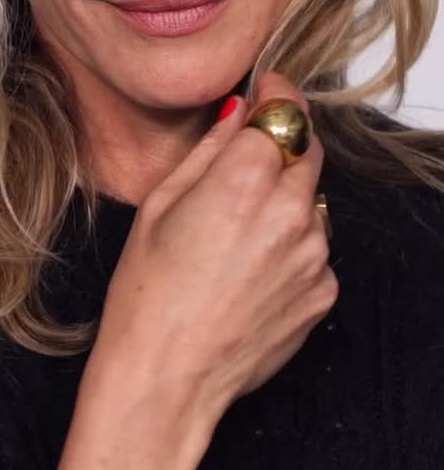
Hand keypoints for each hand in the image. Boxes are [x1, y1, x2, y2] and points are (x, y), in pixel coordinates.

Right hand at [92, 71, 337, 435]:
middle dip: (280, 146)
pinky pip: (315, 246)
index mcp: (245, 179)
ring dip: (286, 199)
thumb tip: (239, 112)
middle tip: (239, 170)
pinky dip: (291, 245)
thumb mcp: (162, 203)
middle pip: (306, 149)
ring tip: (236, 235)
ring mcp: (313, 254)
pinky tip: (250, 270)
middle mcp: (291, 211)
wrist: (165, 378)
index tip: (266, 91)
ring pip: (313, 199)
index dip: (275, 94)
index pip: (285, 109)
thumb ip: (210, 148)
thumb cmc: (147, 290)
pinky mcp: (322, 290)